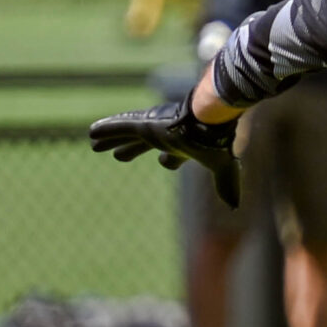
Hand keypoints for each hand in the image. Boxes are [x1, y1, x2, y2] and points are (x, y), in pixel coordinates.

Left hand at [90, 100, 242, 206]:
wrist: (211, 119)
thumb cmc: (216, 142)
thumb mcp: (222, 167)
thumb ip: (227, 184)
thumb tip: (235, 206)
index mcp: (184, 145)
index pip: (173, 155)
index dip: (170, 160)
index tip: (164, 162)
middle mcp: (166, 136)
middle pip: (143, 143)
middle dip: (131, 148)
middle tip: (118, 155)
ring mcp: (153, 128)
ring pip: (127, 134)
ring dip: (111, 139)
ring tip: (93, 143)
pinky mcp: (143, 123)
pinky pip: (119, 127)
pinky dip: (105, 130)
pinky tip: (91, 133)